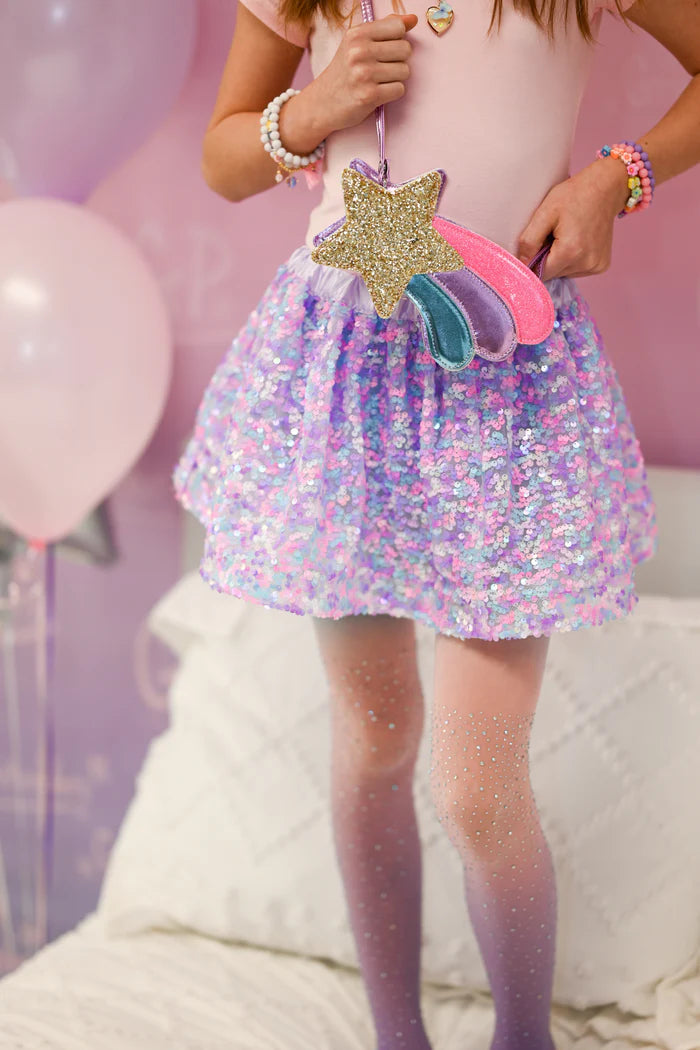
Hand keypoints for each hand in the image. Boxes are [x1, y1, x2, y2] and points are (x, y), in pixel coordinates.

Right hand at [315, 12, 417, 133]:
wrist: (322, 103)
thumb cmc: (344, 73)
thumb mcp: (357, 43)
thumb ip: (385, 28)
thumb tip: (413, 20)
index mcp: (357, 34)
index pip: (398, 27)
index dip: (397, 40)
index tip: (384, 50)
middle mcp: (359, 51)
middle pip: (405, 49)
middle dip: (398, 61)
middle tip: (381, 69)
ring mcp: (364, 74)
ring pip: (405, 71)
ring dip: (396, 79)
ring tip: (378, 82)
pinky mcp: (369, 95)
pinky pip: (399, 89)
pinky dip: (392, 94)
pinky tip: (378, 93)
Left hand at [516, 159, 631, 280]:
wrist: (606, 188)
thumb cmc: (574, 195)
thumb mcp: (545, 212)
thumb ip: (529, 240)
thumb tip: (521, 262)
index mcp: (570, 251)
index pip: (540, 274)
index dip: (533, 261)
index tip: (536, 245)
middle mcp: (585, 263)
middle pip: (553, 274)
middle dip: (547, 259)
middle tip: (552, 236)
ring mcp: (596, 266)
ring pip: (564, 273)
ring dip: (560, 260)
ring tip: (566, 236)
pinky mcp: (602, 265)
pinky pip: (577, 270)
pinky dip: (573, 260)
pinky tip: (577, 241)